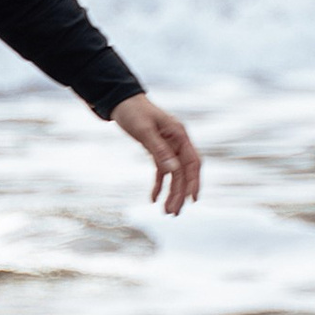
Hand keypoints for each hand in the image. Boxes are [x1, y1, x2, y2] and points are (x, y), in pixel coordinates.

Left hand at [111, 92, 200, 216]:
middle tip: (173, 213)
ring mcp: (169, 147)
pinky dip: (159, 185)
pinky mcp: (158, 150)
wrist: (121, 101)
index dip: (194, 181)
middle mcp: (178, 142)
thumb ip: (159, 150)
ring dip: (172, 193)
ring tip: (167, 212)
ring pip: (175, 174)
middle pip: (184, 172)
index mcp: (179, 134)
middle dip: (180, 193)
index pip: (192, 162)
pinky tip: (153, 199)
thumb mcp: (144, 131)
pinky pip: (162, 171)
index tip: (192, 199)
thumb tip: (173, 169)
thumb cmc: (133, 112)